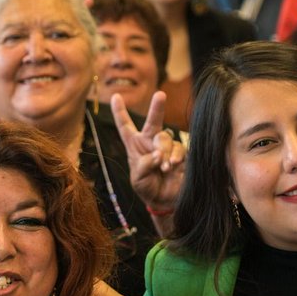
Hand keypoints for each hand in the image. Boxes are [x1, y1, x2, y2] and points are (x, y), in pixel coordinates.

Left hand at [111, 91, 184, 210]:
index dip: (120, 112)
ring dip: (164, 152)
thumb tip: (158, 155)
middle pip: (153, 121)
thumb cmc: (147, 188)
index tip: (115, 96)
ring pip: (165, 138)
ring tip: (164, 168)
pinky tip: (172, 165)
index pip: (125, 126)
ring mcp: (166, 146)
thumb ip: (144, 165)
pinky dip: (175, 156)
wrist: (164, 200)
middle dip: (156, 107)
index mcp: (135, 145)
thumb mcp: (138, 179)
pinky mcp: (181, 153)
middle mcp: (150, 142)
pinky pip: (179, 149)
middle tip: (160, 95)